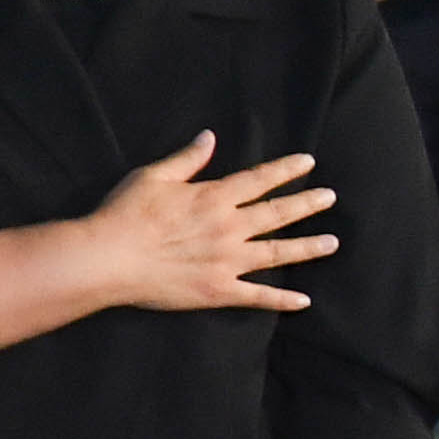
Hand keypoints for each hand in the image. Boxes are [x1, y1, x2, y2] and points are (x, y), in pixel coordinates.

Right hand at [72, 131, 333, 314]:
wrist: (107, 259)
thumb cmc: (124, 214)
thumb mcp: (152, 177)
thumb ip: (187, 159)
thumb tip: (210, 137)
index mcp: (214, 197)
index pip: (260, 180)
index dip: (286, 170)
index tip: (308, 163)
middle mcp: (228, 227)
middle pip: (277, 214)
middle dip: (307, 204)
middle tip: (329, 197)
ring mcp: (227, 261)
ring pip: (277, 253)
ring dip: (307, 247)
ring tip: (331, 243)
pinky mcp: (218, 290)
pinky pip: (257, 296)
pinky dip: (281, 300)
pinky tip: (303, 301)